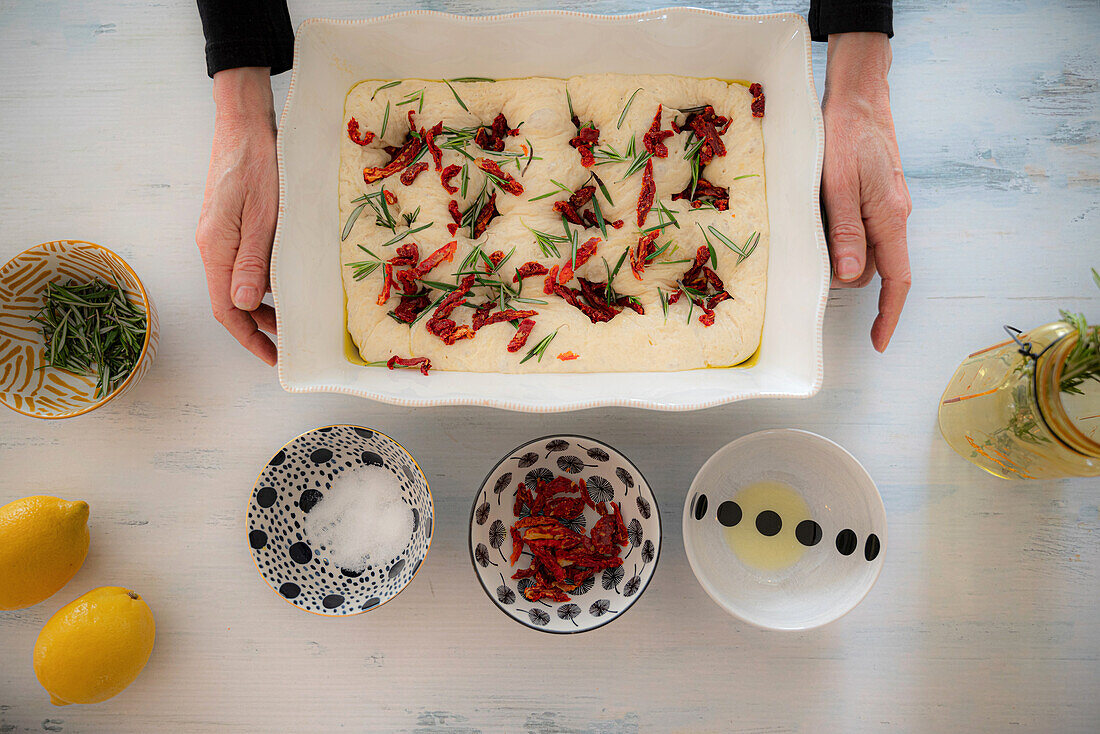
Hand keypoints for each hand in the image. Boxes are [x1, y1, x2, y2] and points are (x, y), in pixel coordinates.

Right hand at [196, 67, 278, 364]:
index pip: (226, 309)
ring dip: (264, 305)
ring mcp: (222, 235)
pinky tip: (286, 282)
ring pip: (240, 283)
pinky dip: (265, 281)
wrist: (246, 124)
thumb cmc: (257, 165)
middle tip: (291, 342)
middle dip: (259, 327)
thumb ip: (251, 261)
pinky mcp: (233, 224)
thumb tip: (243, 305)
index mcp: (216, 248)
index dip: (248, 338)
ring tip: (293, 318)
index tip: (272, 357)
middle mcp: (214, 246)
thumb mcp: (261, 216)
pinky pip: (246, 263)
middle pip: (232, 300)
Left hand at [821, 33, 911, 351]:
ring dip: (836, 249)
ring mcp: (885, 205)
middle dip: (843, 273)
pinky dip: (837, 232)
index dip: (888, 315)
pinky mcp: (873, 194)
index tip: (878, 342)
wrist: (859, 94)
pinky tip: (817, 213)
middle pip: (872, 267)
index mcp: (890, 219)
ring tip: (810, 225)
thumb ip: (846, 232)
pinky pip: (857, 226)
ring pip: (861, 247)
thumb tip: (850, 278)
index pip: (896, 281)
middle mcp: (893, 216)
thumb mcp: (840, 185)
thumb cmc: (847, 135)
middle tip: (807, 255)